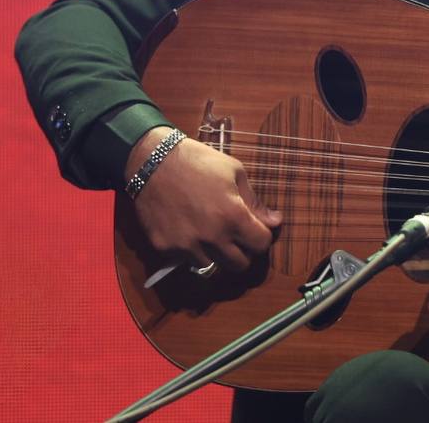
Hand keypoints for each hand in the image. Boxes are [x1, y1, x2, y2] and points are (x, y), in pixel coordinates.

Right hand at [126, 127, 281, 271]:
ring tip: (213, 236)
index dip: (261, 237)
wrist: (153, 161)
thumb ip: (254, 203)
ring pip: (213, 269)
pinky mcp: (165, 248)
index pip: (261, 245)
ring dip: (217, 256)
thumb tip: (275, 222)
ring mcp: (186, 245)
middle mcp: (211, 237)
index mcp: (233, 216)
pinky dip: (193, 253)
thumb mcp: (235, 173)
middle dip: (243, 252)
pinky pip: (186, 261)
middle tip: (236, 237)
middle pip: (239, 265)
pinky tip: (190, 233)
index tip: (255, 229)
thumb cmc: (199, 161)